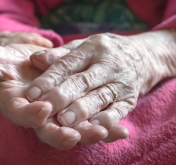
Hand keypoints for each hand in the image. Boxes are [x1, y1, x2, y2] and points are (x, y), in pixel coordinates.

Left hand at [0, 31, 52, 120]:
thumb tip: (4, 89)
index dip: (15, 61)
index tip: (38, 62)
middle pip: (4, 45)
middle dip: (29, 49)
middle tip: (53, 54)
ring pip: (6, 39)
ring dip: (28, 42)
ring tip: (51, 48)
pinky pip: (4, 39)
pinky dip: (22, 40)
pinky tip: (38, 43)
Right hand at [0, 43, 121, 149]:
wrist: (29, 65)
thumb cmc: (10, 62)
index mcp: (15, 105)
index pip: (20, 114)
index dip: (30, 114)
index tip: (42, 110)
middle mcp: (36, 116)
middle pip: (47, 130)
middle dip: (61, 133)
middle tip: (76, 135)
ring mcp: (56, 118)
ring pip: (72, 130)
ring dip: (88, 132)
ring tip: (106, 133)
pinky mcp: (73, 115)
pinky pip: (89, 123)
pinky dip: (105, 126)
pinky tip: (123, 130)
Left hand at [26, 30, 175, 145]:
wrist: (144, 56)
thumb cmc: (103, 52)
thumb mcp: (83, 46)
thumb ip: (60, 55)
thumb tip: (35, 59)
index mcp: (94, 48)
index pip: (68, 64)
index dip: (49, 79)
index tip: (31, 93)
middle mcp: (109, 64)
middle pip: (83, 82)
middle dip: (62, 96)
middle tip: (45, 109)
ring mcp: (121, 83)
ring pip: (99, 98)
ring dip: (82, 111)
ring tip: (64, 121)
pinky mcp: (130, 100)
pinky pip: (118, 112)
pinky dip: (106, 122)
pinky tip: (92, 130)